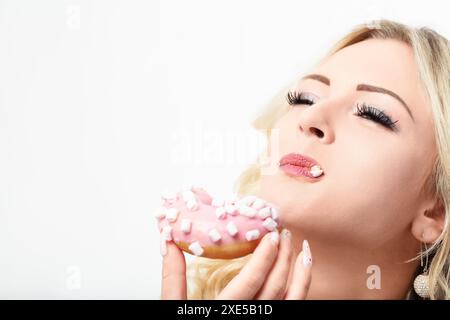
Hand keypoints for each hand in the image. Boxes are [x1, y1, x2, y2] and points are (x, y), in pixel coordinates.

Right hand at [161, 229, 311, 299]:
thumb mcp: (174, 307)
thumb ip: (172, 277)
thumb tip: (169, 242)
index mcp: (224, 312)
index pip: (251, 282)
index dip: (264, 256)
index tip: (270, 235)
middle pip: (275, 286)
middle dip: (283, 257)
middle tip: (283, 233)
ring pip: (291, 298)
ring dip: (299, 272)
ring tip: (301, 249)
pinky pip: (294, 306)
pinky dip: (302, 288)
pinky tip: (303, 273)